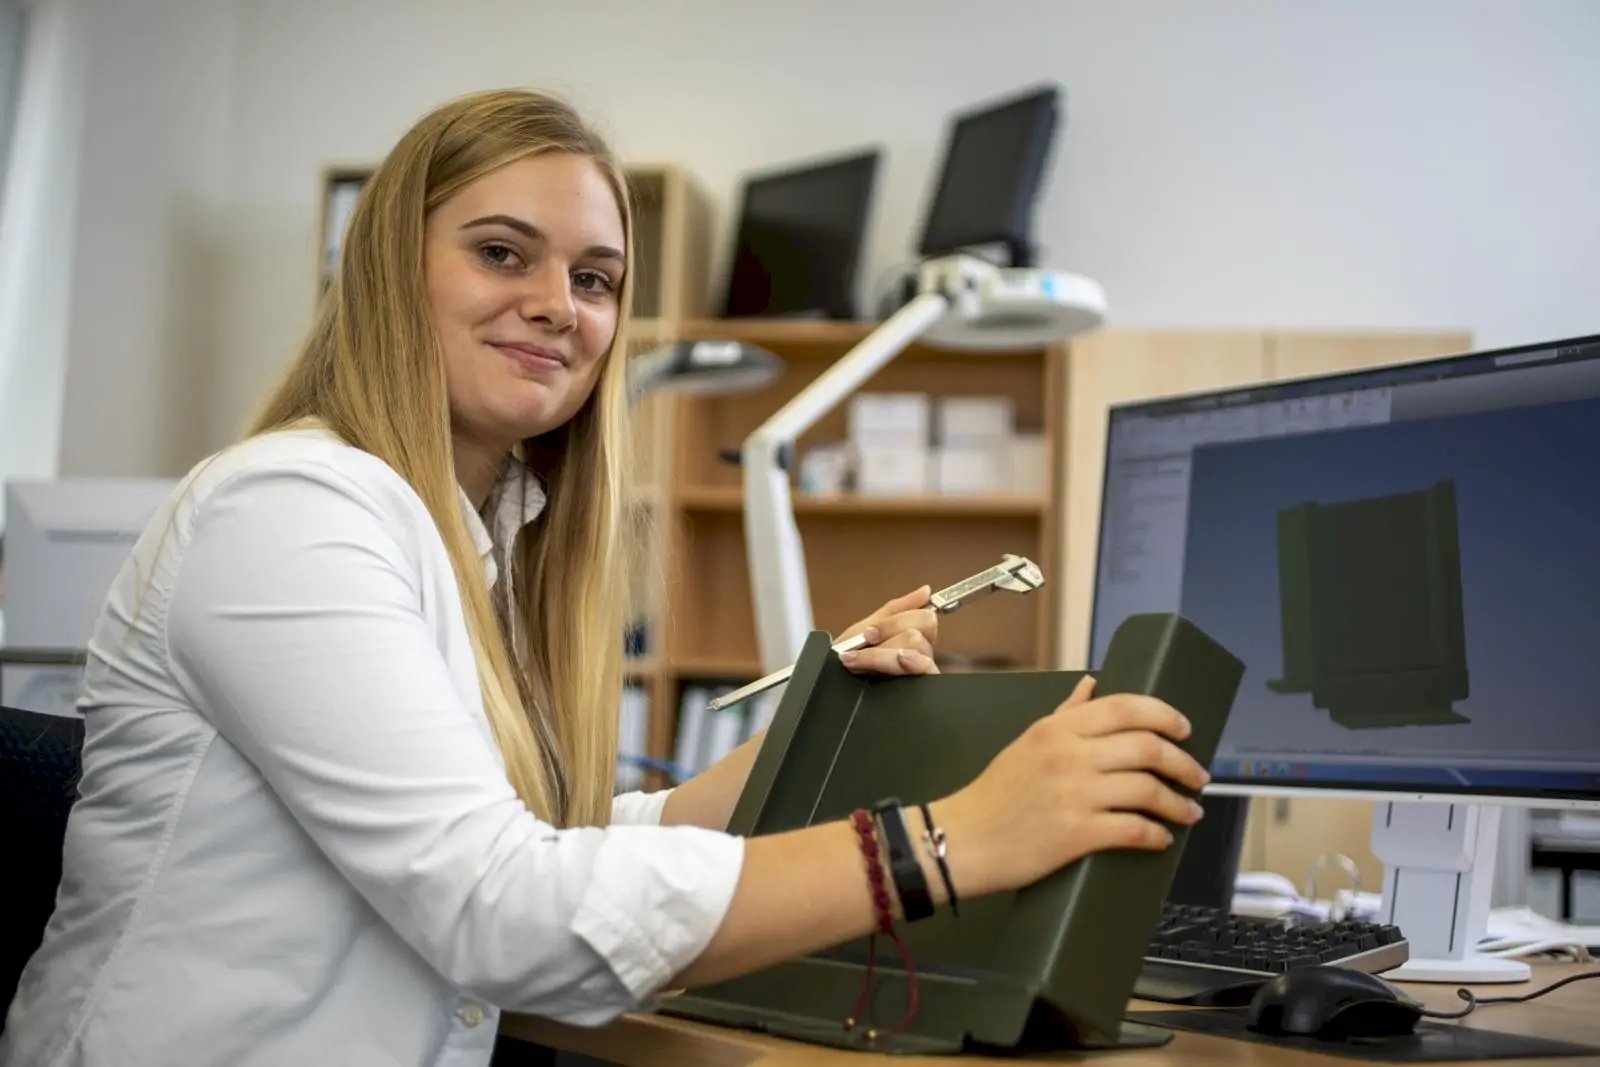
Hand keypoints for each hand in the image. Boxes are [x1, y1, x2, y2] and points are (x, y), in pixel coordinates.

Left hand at [836, 586, 938, 676]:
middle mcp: (922, 652)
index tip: (868, 633)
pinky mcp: (922, 688)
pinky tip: (901, 659)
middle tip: (863, 644)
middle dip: (887, 634)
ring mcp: (923, 670)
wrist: (831, 683)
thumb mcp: (866, 629)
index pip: (925, 617)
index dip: (894, 623)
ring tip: (858, 662)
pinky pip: (926, 668)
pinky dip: (912, 661)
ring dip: (882, 653)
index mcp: (914, 635)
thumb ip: (895, 609)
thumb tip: (926, 591)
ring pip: (917, 646)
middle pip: (920, 629)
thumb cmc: (850, 656)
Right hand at [930, 676, 1208, 899]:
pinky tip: (1162, 838)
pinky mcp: (1077, 834)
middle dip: (1183, 763)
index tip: (1185, 731)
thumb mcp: (1028, 742)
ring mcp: (1075, 794)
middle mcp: (1070, 755)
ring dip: (1178, 803)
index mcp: (1058, 729)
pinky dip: (1156, 834)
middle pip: (1147, 748)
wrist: (963, 839)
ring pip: (1148, 790)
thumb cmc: (996, 793)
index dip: (1165, 716)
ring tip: (1189, 812)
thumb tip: (1093, 683)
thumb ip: (1065, 713)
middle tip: (1197, 777)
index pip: (1126, 708)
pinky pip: (1134, 829)